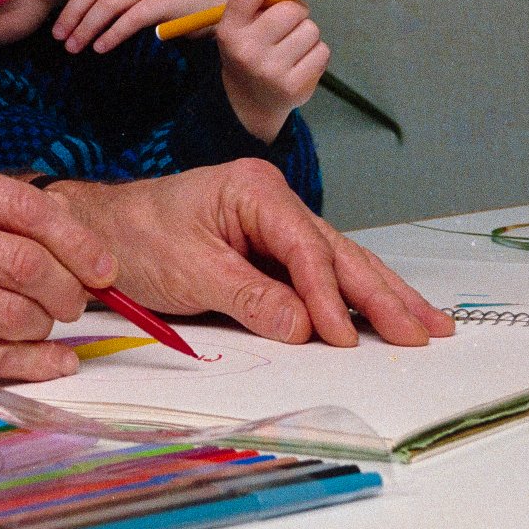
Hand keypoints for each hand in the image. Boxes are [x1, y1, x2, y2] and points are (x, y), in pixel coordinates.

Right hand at [0, 160, 115, 384]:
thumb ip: (3, 216)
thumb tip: (87, 248)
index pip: (24, 207)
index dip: (77, 241)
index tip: (104, 268)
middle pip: (25, 262)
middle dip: (67, 291)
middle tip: (73, 304)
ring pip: (14, 313)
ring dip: (44, 328)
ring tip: (40, 325)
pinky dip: (34, 362)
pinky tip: (50, 360)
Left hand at [39, 0, 229, 53]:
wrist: (215, 4)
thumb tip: (77, 5)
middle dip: (70, 13)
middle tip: (58, 36)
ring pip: (107, 5)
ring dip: (86, 28)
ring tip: (75, 47)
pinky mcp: (164, 2)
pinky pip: (129, 20)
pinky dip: (111, 34)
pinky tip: (100, 47)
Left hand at [49, 160, 454, 347]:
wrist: (99, 229)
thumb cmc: (135, 238)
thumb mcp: (189, 270)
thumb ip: (250, 297)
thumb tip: (306, 328)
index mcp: (254, 191)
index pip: (306, 248)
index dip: (330, 296)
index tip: (344, 338)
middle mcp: (272, 200)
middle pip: (339, 251)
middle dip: (384, 294)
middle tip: (426, 332)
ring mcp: (274, 223)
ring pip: (340, 262)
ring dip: (383, 295)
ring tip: (429, 325)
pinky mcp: (269, 248)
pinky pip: (320, 273)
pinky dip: (354, 297)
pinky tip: (386, 314)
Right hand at [217, 0, 330, 141]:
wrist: (248, 100)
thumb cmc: (249, 47)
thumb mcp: (243, 18)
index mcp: (229, 29)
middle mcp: (246, 50)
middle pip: (291, 10)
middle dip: (296, 10)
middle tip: (288, 22)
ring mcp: (270, 70)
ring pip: (311, 30)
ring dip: (307, 33)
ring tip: (292, 45)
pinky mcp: (293, 86)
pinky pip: (322, 52)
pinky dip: (316, 53)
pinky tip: (300, 61)